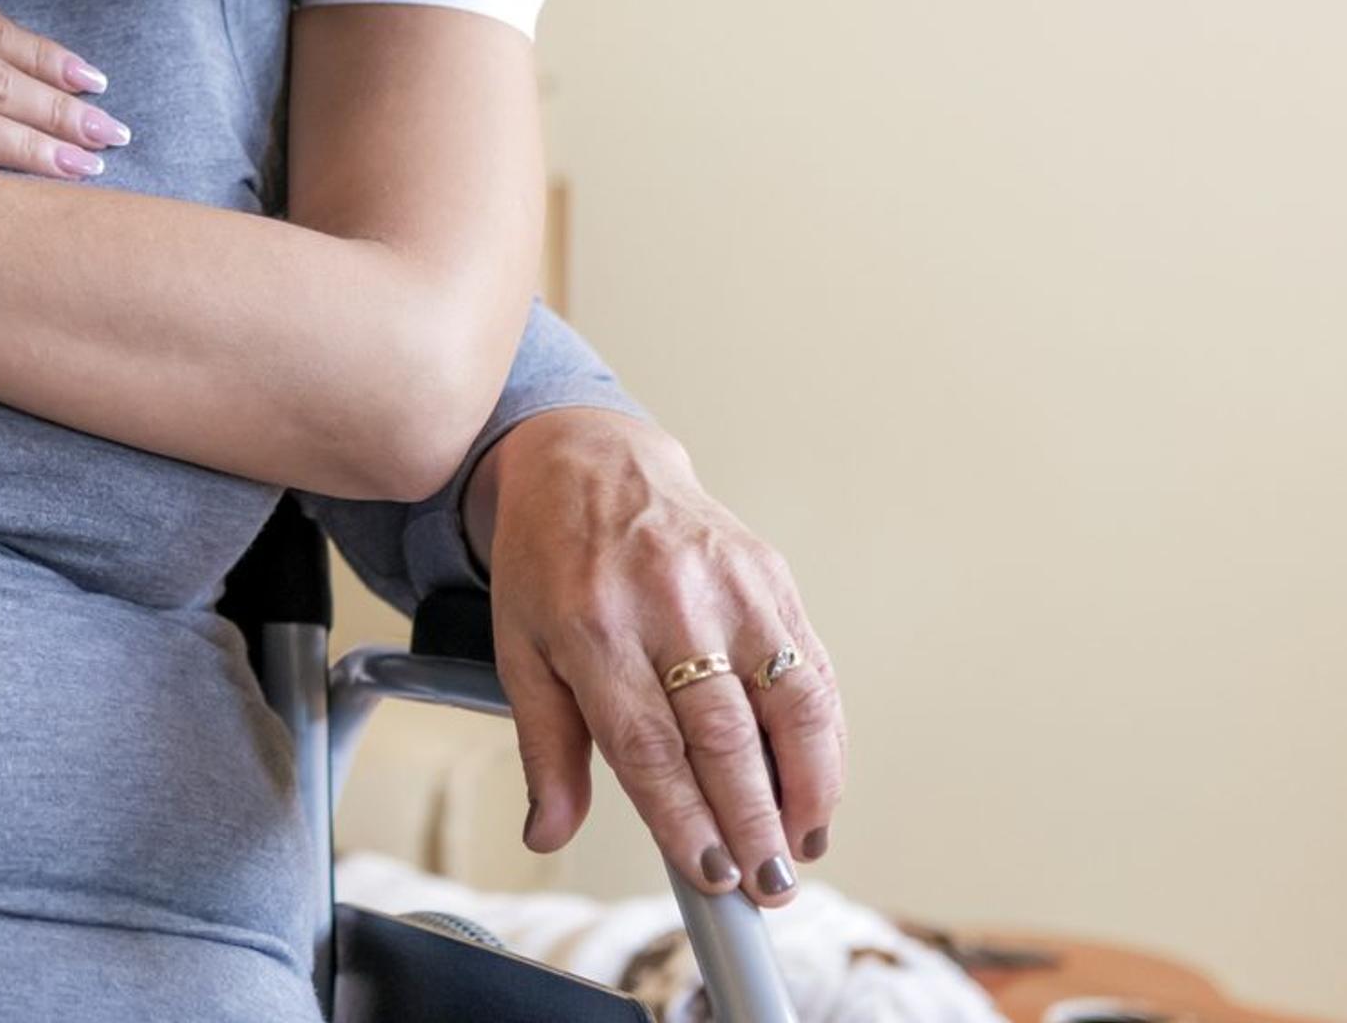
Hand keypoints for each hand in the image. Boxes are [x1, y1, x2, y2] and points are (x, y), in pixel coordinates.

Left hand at [463, 408, 842, 908]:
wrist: (589, 460)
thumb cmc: (549, 561)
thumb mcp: (520, 650)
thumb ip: (544, 749)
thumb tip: (546, 834)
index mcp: (591, 626)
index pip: (648, 745)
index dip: (685, 819)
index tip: (710, 876)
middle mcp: (667, 603)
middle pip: (725, 733)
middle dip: (754, 822)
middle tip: (768, 884)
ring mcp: (729, 584)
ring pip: (790, 701)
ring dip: (809, 787)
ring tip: (803, 847)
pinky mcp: (770, 574)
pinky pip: (811, 667)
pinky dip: (827, 736)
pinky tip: (819, 784)